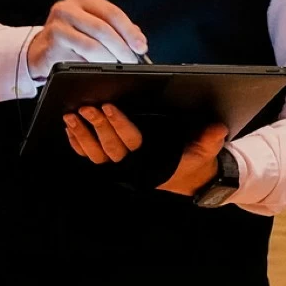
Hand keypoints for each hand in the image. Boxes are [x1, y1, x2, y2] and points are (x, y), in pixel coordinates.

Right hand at [28, 0, 146, 79]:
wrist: (42, 51)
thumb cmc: (70, 37)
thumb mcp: (92, 25)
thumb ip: (116, 28)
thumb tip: (138, 40)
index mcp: (81, 0)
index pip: (112, 12)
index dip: (129, 31)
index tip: (140, 46)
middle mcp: (67, 9)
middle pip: (103, 29)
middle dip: (122, 47)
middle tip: (131, 60)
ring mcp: (57, 26)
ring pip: (92, 46)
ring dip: (109, 59)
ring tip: (117, 66)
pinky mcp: (51, 46)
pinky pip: (79, 59)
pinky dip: (93, 66)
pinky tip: (98, 69)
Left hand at [65, 105, 229, 195]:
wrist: (190, 178)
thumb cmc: (194, 159)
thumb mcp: (207, 149)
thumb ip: (209, 139)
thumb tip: (216, 128)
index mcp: (153, 159)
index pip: (132, 140)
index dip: (118, 124)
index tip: (108, 106)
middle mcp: (133, 165)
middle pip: (109, 146)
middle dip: (96, 126)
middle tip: (85, 107)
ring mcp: (121, 167)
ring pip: (95, 155)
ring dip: (81, 135)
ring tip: (70, 116)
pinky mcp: (112, 165)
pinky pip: (90, 158)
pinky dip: (78, 144)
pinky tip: (69, 128)